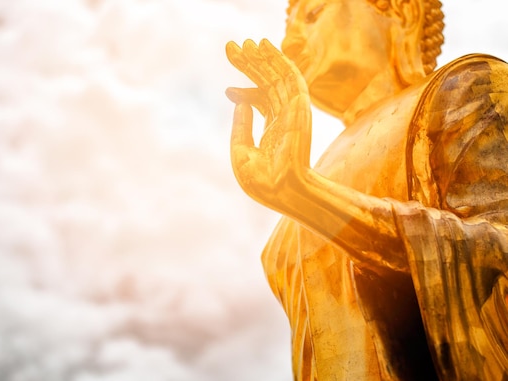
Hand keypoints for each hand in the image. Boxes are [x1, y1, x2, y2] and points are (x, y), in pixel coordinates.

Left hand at [226, 39, 311, 205]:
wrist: (281, 191)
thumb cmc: (263, 181)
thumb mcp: (241, 153)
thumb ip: (240, 126)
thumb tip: (238, 100)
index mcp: (273, 130)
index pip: (261, 102)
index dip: (246, 91)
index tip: (228, 90)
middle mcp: (285, 118)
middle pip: (268, 84)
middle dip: (251, 65)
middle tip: (232, 48)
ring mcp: (292, 111)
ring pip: (277, 77)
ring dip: (264, 58)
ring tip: (247, 42)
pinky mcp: (299, 107)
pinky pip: (289, 77)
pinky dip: (278, 61)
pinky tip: (265, 48)